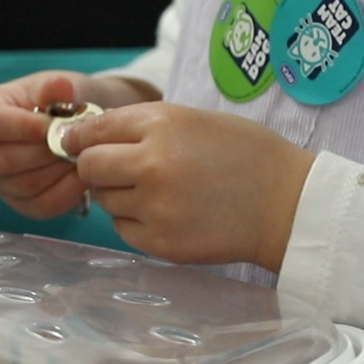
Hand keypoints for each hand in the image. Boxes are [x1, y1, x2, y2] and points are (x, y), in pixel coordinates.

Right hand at [0, 70, 160, 219]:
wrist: (74, 125)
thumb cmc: (59, 100)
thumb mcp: (60, 85)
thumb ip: (58, 86)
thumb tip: (60, 87)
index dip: (23, 127)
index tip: (54, 125)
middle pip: (0, 160)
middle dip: (43, 153)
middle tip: (74, 143)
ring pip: (21, 186)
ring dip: (56, 172)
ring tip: (81, 155)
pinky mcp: (17, 202)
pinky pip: (39, 206)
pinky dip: (66, 192)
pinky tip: (82, 176)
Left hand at [61, 102, 315, 269]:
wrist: (289, 205)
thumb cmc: (247, 155)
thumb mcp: (194, 120)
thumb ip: (142, 126)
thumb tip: (87, 137)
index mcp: (162, 126)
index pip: (94, 131)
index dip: (79, 138)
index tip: (75, 143)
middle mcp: (152, 165)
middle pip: (90, 167)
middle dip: (96, 167)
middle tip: (118, 170)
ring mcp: (155, 207)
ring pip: (105, 200)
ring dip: (120, 195)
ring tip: (159, 191)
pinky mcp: (161, 242)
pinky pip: (124, 229)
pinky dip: (136, 222)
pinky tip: (169, 214)